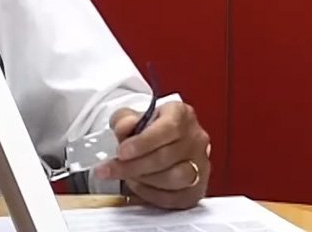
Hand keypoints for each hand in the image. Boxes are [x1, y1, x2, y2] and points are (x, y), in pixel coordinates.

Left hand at [95, 102, 210, 208]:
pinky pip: (177, 197)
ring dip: (144, 180)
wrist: (155, 143)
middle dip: (134, 165)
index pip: (168, 128)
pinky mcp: (197, 188)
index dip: (143, 143)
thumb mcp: (129, 116)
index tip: (121, 152)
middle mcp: (196, 139)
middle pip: (167, 156)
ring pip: (175, 178)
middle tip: (112, 169)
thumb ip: (124, 120)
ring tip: (126, 175)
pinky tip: (137, 186)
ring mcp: (200, 164)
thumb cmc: (144, 128)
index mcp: (182, 114)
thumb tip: (125, 126)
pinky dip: (152, 194)